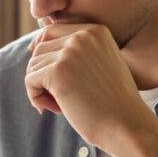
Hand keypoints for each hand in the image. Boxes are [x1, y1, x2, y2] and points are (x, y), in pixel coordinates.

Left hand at [25, 22, 147, 149]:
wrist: (127, 125)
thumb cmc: (113, 102)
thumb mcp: (100, 65)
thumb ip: (76, 52)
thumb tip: (34, 45)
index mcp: (96, 31)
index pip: (51, 31)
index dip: (42, 52)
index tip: (46, 74)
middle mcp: (82, 36)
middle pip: (40, 48)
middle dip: (42, 74)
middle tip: (57, 98)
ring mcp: (70, 52)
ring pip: (33, 65)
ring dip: (40, 88)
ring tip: (60, 106)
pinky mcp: (57, 72)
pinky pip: (30, 80)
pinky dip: (35, 97)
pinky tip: (53, 109)